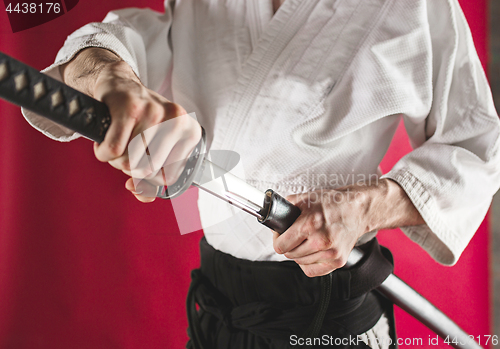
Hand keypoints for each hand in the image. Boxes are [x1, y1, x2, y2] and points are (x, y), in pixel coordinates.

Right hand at [61, 48, 200, 201]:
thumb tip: (145, 196)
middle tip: (124, 152)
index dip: (149, 180)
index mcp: (189, 132)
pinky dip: (103, 152)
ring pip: (129, 162)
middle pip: (147, 170)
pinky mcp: (129, 108)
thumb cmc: (140, 120)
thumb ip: (153, 177)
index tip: (139, 168)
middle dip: (129, 168)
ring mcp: (154, 113)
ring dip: (115, 160)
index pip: (169, 177)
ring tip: (116, 144)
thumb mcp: (156, 146)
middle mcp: (177, 121)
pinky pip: (113, 150)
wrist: (119, 84)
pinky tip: (104, 141)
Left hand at [272, 179, 423, 276]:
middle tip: (293, 236)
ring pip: (300, 263)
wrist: (357, 210)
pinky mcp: (338, 261)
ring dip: (299, 254)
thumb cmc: (332, 203)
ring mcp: (330, 253)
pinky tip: (312, 252)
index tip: (280, 236)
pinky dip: (308, 264)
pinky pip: (312, 271)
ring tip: (305, 241)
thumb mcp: (306, 198)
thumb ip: (286, 207)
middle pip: (289, 255)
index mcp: (309, 224)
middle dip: (288, 245)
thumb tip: (273, 216)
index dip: (277, 240)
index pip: (281, 245)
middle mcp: (320, 241)